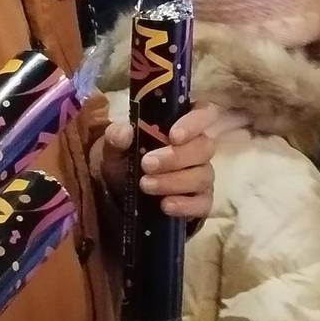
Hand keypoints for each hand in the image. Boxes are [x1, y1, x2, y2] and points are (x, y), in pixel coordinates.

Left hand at [100, 101, 243, 219]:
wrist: (121, 193)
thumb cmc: (126, 160)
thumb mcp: (115, 147)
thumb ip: (117, 136)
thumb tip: (125, 132)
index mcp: (182, 125)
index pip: (203, 114)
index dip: (193, 124)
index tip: (173, 136)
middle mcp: (198, 148)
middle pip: (204, 148)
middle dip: (175, 157)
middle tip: (147, 164)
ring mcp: (202, 175)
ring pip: (202, 176)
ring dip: (173, 181)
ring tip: (145, 185)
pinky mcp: (201, 201)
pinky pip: (203, 203)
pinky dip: (186, 205)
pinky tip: (166, 205)